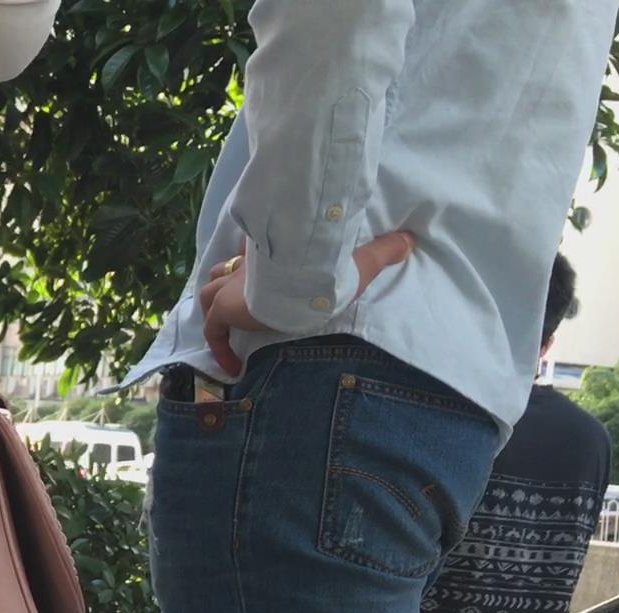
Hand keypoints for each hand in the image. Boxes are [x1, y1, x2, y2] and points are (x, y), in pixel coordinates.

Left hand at [199, 231, 416, 374]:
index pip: (254, 252)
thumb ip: (382, 251)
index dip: (253, 262)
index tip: (258, 276)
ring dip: (214, 312)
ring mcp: (231, 288)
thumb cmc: (327, 268)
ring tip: (228, 333)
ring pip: (208, 295)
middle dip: (224, 284)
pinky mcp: (224, 309)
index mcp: (273, 255)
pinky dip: (217, 347)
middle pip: (221, 270)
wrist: (303, 275)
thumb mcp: (359, 260)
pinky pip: (212, 331)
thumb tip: (410, 240)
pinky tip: (231, 366)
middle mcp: (247, 269)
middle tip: (235, 304)